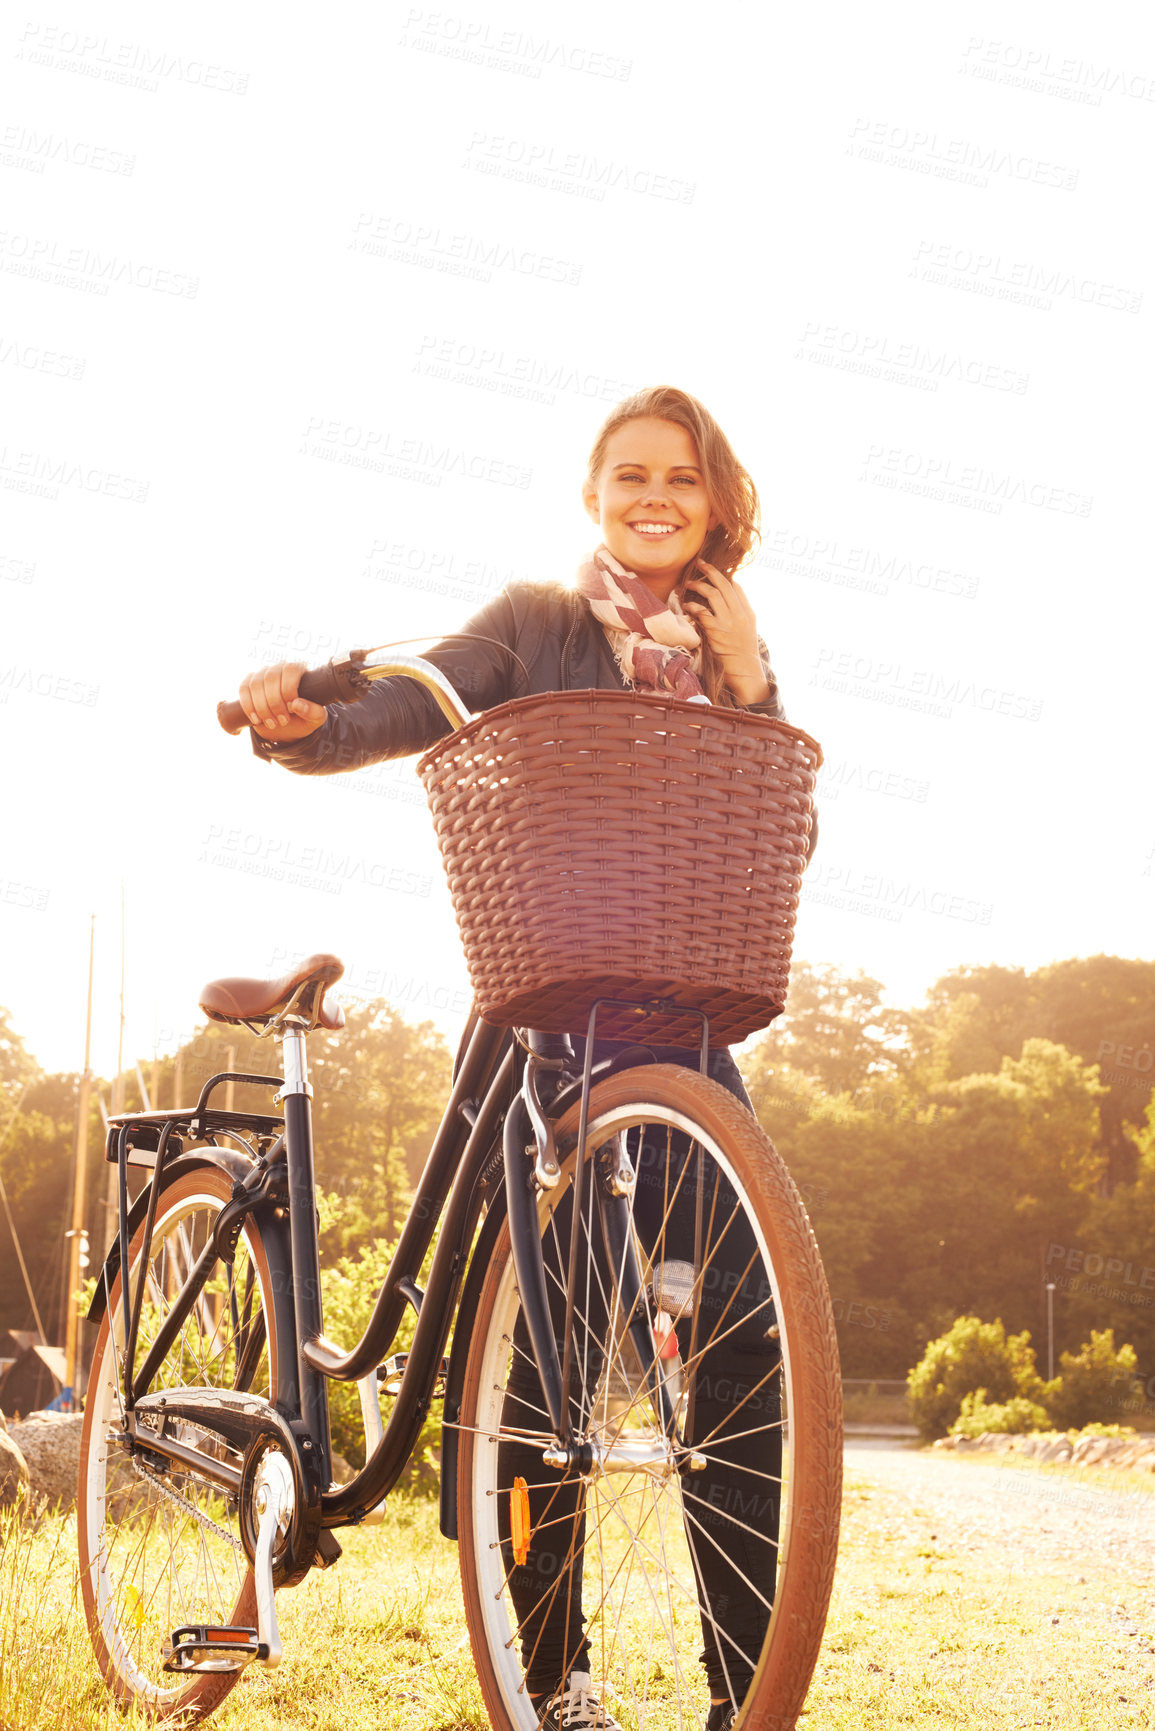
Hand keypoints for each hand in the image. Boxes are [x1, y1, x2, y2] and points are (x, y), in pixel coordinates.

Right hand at [239, 662, 327, 740]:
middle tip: (282, 722)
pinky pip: (243, 689)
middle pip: (271, 677)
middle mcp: (280, 668)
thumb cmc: (304, 718)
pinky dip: (248, 705)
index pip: (290, 670)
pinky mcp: (249, 682)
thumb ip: (313, 712)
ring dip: (261, 707)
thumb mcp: (316, 718)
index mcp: (299, 670)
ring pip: (255, 684)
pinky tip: (256, 719)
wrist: (286, 725)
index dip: (288, 689)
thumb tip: (296, 704)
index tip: (290, 708)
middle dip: (274, 703)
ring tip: (271, 723)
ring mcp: (263, 673)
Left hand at [682, 561, 769, 703]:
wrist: (746, 671)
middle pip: (724, 584)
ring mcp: (728, 622)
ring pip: (712, 594)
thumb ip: (739, 615)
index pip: (737, 587)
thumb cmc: (743, 653)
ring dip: (698, 586)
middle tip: (700, 563)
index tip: (713, 573)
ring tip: (689, 584)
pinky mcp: (716, 632)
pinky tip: (686, 605)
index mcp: (748, 612)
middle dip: (711, 571)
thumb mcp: (748, 630)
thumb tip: (727, 603)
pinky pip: (702, 612)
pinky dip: (692, 606)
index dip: (724, 577)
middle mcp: (739, 614)